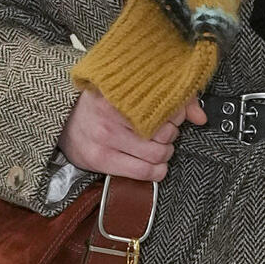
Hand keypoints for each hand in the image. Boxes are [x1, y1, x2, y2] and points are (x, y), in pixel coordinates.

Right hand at [60, 89, 205, 180]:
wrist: (64, 123)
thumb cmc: (101, 107)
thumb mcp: (128, 94)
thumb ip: (167, 99)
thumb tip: (200, 116)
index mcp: (120, 91)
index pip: (164, 103)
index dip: (177, 113)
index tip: (173, 115)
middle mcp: (112, 113)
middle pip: (164, 130)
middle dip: (171, 135)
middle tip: (164, 133)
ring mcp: (106, 137)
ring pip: (157, 153)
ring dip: (165, 154)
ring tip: (159, 149)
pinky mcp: (102, 158)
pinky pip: (142, 172)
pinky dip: (157, 171)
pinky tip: (156, 166)